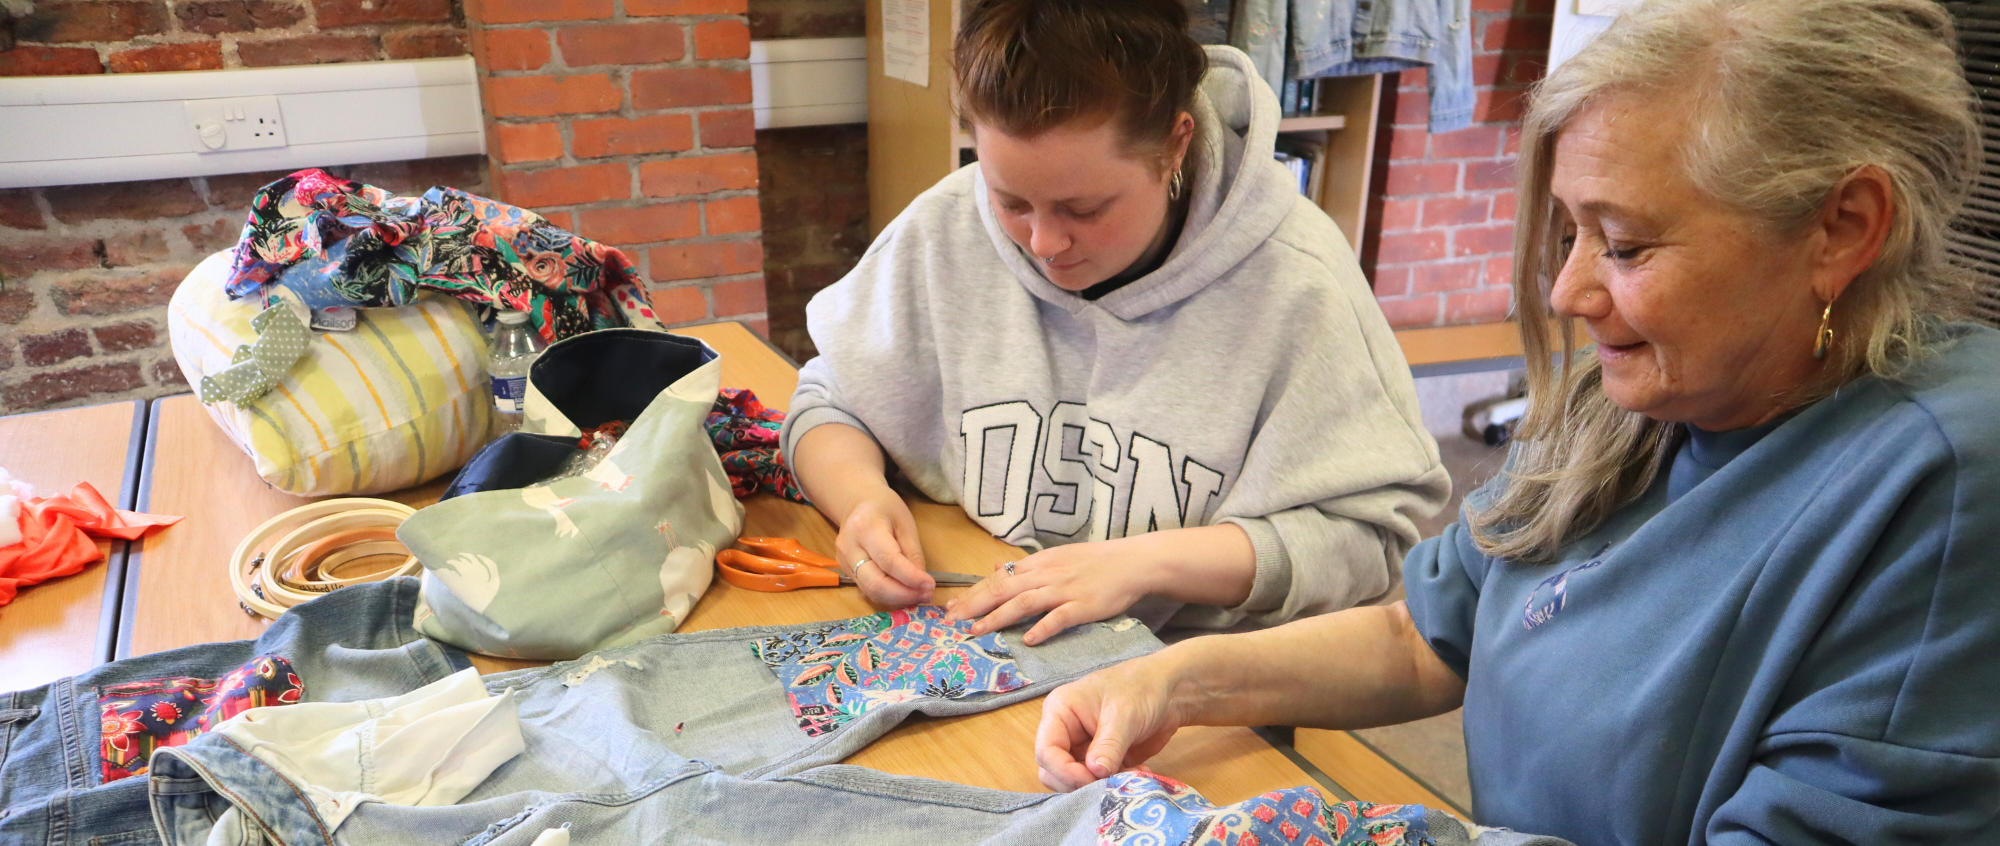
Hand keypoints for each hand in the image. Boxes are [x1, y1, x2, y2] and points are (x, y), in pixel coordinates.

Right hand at [835, 489, 934, 606]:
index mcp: (865, 527)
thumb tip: (920, 583)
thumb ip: (913, 553)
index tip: (930, 585)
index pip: (888, 560)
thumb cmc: (884, 507)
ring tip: (919, 596)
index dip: (910, 577)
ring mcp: (844, 561)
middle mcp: (849, 547)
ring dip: (897, 599)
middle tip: (926, 596)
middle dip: (904, 595)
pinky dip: (888, 596)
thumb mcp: (905, 523)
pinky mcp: (845, 570)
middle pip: (875, 583)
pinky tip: (904, 592)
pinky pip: (868, 589)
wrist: (857, 503)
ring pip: (870, 591)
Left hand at [943, 538, 1155, 644]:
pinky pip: (1060, 617)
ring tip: (978, 631)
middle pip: (1004, 589)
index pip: (998, 579)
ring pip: (1025, 602)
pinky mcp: (1084, 605)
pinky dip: (1043, 627)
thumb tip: (996, 568)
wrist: (1132, 561)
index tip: (952, 608)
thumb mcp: (1057, 557)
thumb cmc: (1095, 562)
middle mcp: (1047, 574)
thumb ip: (1026, 567)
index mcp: (1039, 563)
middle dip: (974, 605)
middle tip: (951, 621)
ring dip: (998, 617)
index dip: (973, 593)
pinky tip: (1029, 639)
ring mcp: (1065, 590)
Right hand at [1035, 654, 1185, 791]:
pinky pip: (1098, 782)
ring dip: (1101, 786)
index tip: (1092, 779)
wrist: (1170, 691)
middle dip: (1080, 782)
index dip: (1064, 771)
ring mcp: (1082, 748)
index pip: (1046, 750)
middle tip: (1110, 782)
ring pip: (1075, 781)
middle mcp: (1066, 732)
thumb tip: (1094, 773)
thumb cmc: (1141, 689)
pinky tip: (1139, 773)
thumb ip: (1107, 746)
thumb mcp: (1123, 715)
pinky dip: (1116, 784)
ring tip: (1131, 775)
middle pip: (1053, 771)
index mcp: (1060, 712)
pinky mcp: (1101, 761)